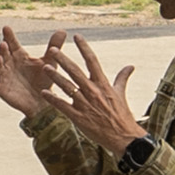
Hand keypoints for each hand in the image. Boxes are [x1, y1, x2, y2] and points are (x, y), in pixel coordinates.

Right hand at [0, 24, 58, 118]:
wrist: (42, 101)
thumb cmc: (44, 79)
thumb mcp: (50, 62)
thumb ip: (54, 46)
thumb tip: (63, 30)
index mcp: (19, 55)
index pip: (11, 43)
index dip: (8, 36)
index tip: (6, 28)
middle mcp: (10, 63)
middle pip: (2, 53)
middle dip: (2, 48)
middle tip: (4, 44)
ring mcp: (4, 76)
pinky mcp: (2, 89)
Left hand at [49, 37, 147, 154]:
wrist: (123, 138)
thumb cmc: (122, 116)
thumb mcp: (121, 94)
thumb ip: (122, 78)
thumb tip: (131, 66)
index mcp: (103, 84)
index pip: (92, 61)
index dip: (84, 47)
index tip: (77, 36)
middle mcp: (93, 92)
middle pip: (75, 72)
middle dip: (63, 60)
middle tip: (52, 49)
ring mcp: (85, 104)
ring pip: (67, 87)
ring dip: (55, 77)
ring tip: (45, 67)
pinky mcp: (78, 117)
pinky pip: (63, 106)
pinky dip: (53, 100)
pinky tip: (43, 93)